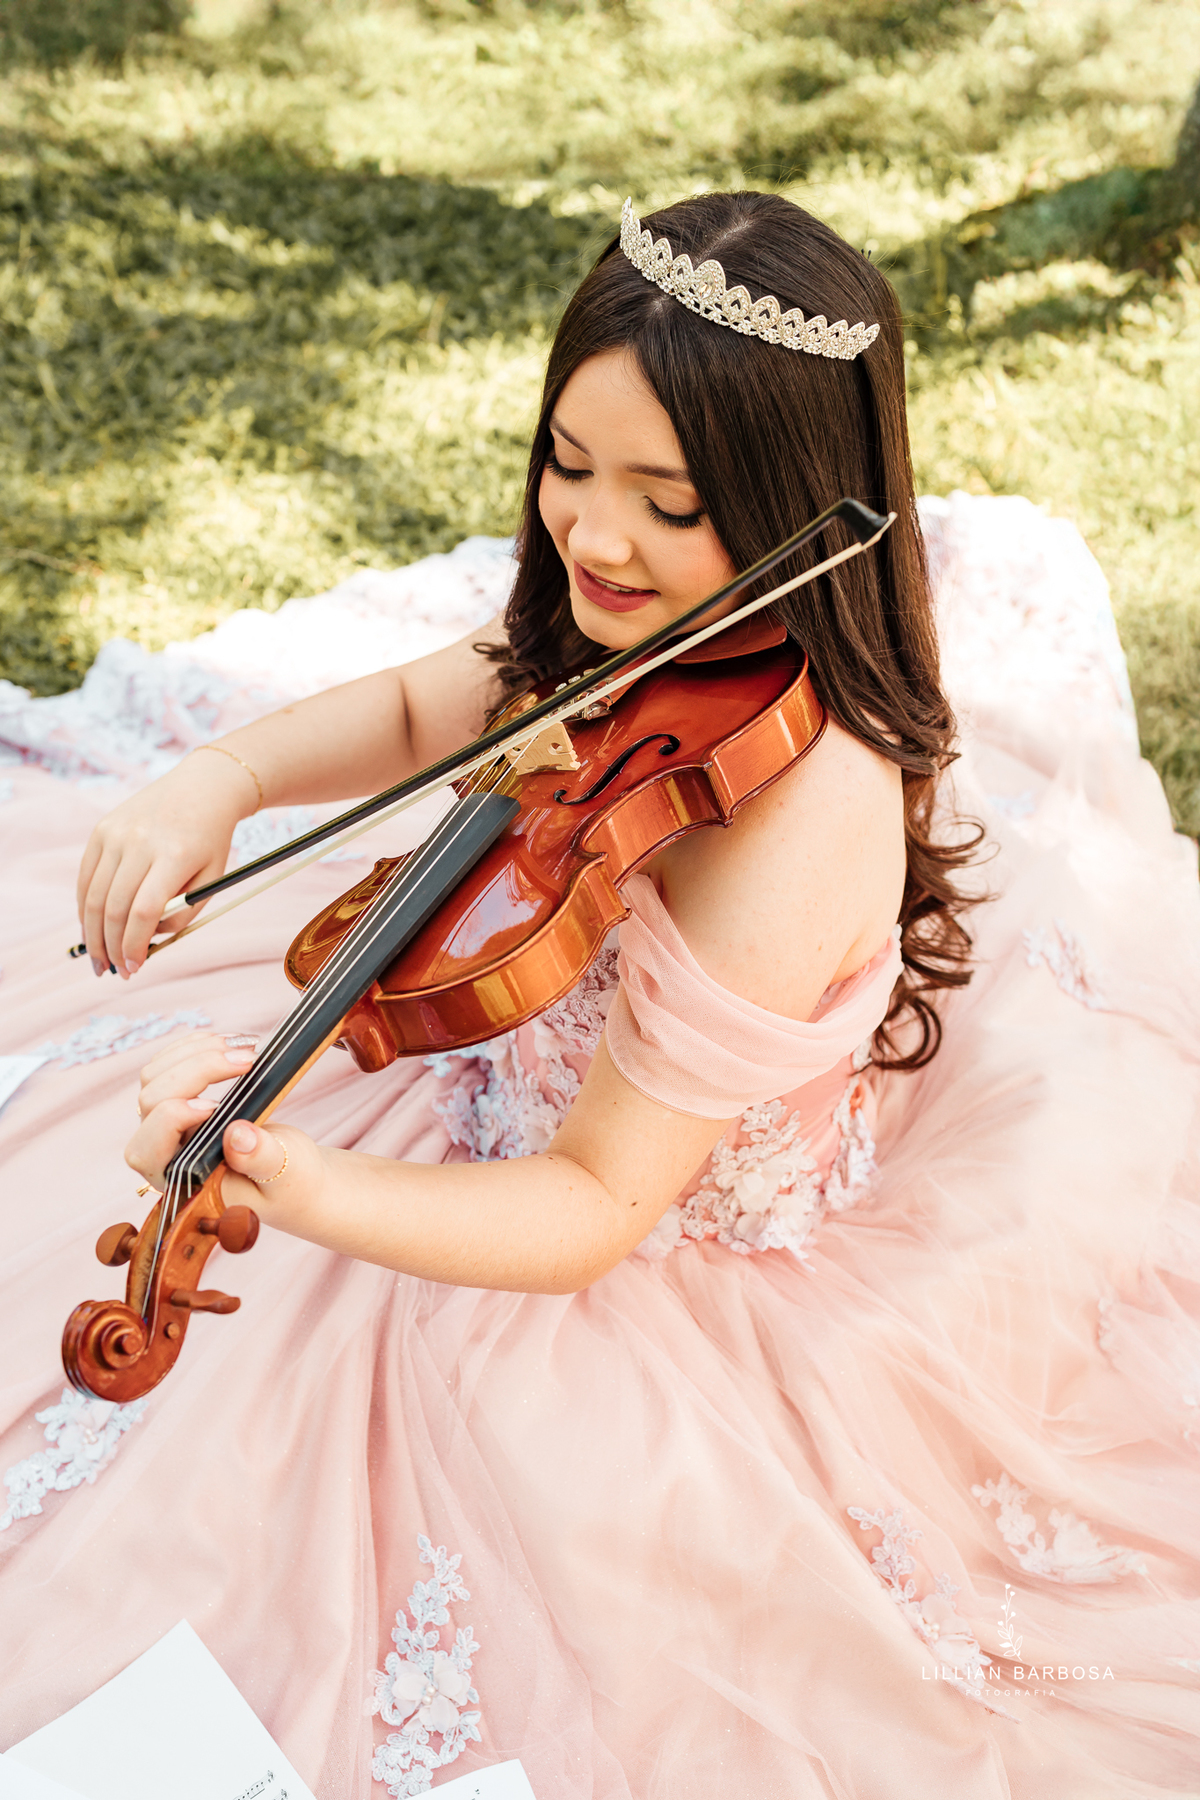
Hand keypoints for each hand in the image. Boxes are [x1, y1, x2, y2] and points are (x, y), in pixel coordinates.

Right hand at [76, 752, 256, 978]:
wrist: (202, 788)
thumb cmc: (210, 840)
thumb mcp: (213, 879)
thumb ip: (183, 914)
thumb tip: (145, 942)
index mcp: (175, 855)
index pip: (144, 911)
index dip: (135, 944)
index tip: (135, 967)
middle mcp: (140, 842)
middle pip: (113, 907)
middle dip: (111, 947)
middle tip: (114, 971)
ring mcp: (116, 833)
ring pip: (92, 896)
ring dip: (92, 934)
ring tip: (99, 959)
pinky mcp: (101, 829)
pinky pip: (85, 877)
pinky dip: (84, 907)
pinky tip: (91, 928)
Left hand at [125, 1031, 325, 1230]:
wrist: (294, 1172)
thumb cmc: (288, 1181)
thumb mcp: (285, 1175)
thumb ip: (261, 1160)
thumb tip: (236, 1134)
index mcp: (181, 1182)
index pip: (147, 1151)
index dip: (172, 1121)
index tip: (216, 1106)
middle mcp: (166, 1152)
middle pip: (152, 1100)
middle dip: (197, 1071)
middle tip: (248, 1060)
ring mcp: (169, 1123)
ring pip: (155, 1075)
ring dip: (197, 1052)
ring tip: (245, 1047)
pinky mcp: (182, 1099)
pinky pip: (170, 1062)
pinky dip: (198, 1045)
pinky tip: (231, 1043)